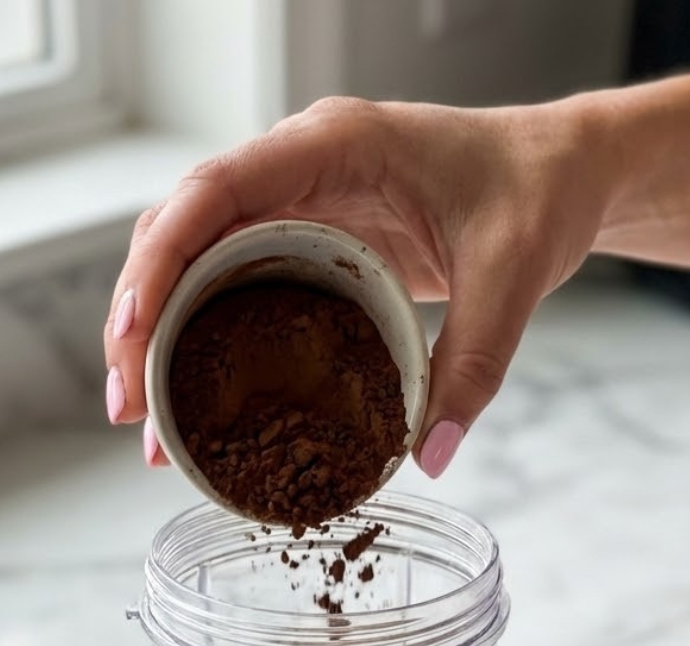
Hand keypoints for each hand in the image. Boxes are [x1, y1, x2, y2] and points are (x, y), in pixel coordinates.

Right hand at [104, 98, 608, 473]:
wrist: (561, 174)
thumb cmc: (536, 194)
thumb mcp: (512, 276)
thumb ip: (473, 362)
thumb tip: (428, 455)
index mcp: (333, 147)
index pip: (214, 192)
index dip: (158, 262)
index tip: (130, 337)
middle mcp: (299, 167)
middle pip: (180, 231)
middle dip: (139, 318)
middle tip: (128, 409)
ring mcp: (297, 202)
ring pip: (194, 259)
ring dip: (160, 335)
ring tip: (147, 421)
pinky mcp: (307, 239)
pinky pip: (232, 279)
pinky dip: (204, 336)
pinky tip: (195, 395)